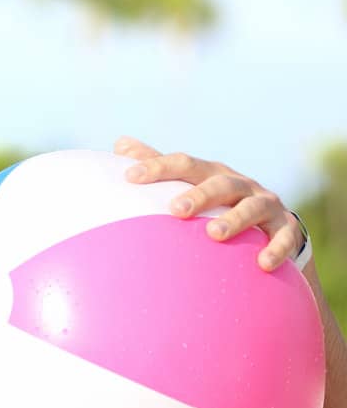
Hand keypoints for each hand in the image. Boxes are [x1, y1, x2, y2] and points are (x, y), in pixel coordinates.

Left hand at [117, 137, 304, 270]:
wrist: (271, 224)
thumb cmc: (218, 203)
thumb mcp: (191, 183)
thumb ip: (159, 166)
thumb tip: (120, 144)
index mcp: (212, 174)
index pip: (184, 165)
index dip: (157, 167)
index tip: (129, 176)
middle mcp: (241, 185)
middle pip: (220, 184)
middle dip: (199, 195)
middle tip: (176, 210)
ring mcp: (266, 205)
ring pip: (253, 208)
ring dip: (235, 219)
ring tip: (214, 234)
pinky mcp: (286, 228)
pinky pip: (285, 237)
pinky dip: (276, 248)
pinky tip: (262, 263)